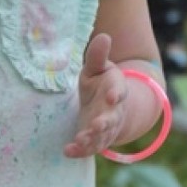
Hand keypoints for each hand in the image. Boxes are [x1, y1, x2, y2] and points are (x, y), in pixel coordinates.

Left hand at [63, 33, 127, 159]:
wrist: (104, 106)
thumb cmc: (99, 83)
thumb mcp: (96, 68)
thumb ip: (97, 56)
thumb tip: (104, 36)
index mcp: (115, 91)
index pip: (119, 92)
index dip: (116, 94)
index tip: (111, 96)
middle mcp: (113, 112)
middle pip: (112, 119)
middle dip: (105, 123)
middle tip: (97, 125)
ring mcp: (105, 129)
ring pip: (101, 137)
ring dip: (92, 140)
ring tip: (80, 140)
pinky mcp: (94, 140)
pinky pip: (88, 148)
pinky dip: (79, 151)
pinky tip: (67, 151)